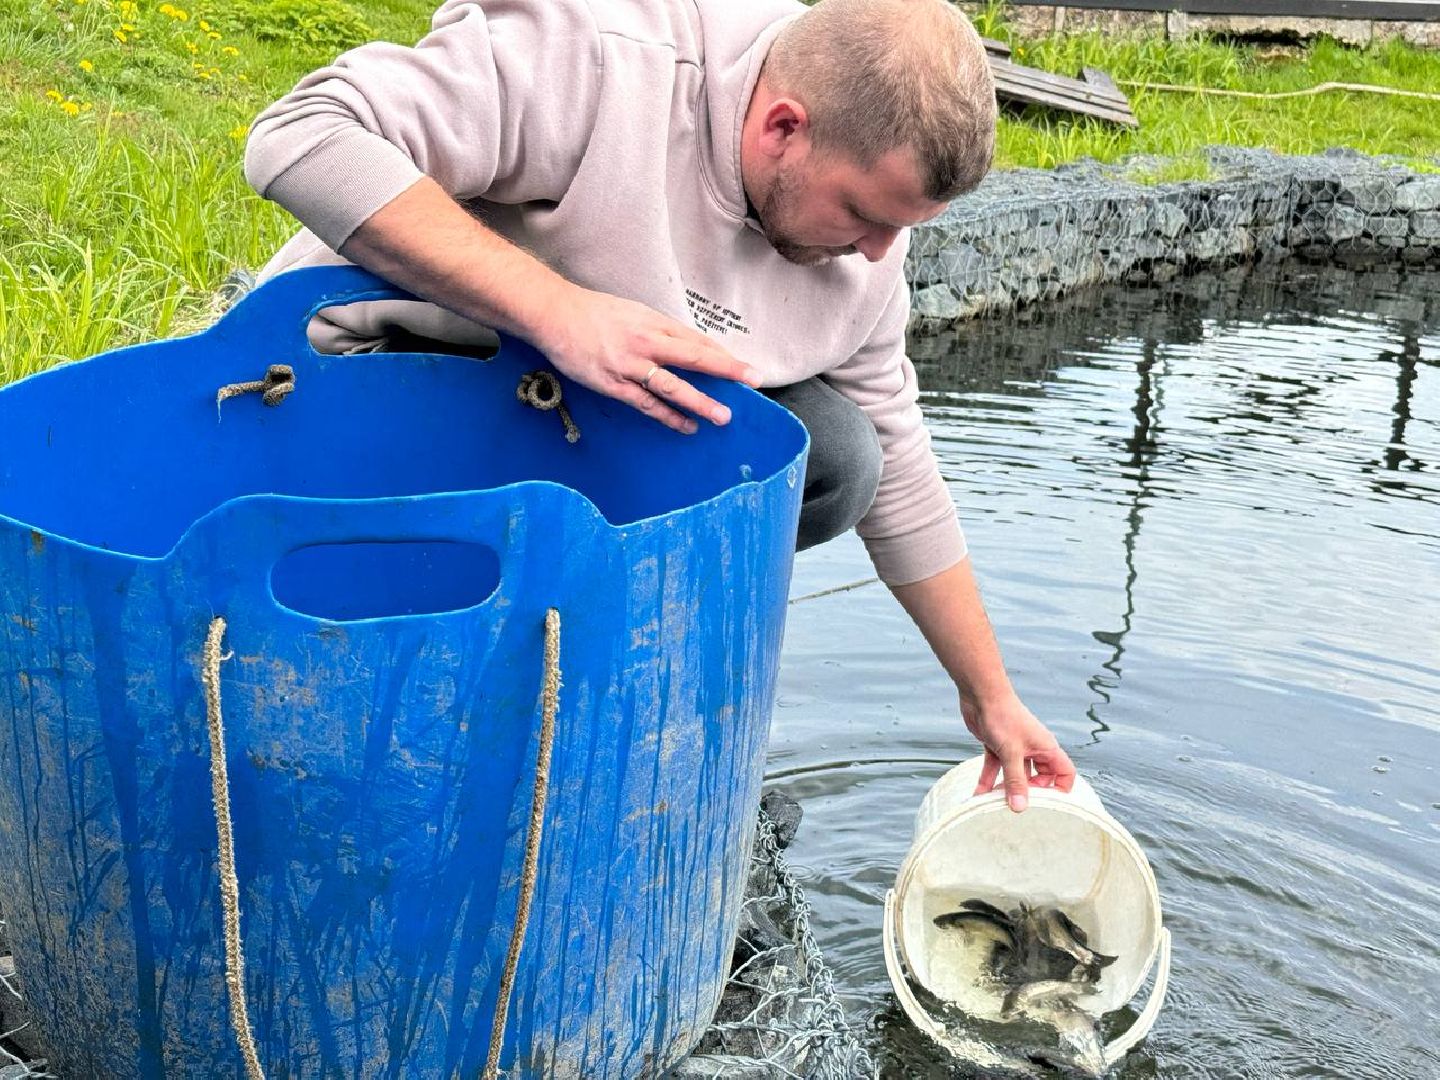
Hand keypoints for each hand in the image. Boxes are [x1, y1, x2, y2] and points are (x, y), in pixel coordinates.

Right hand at [530, 284, 761, 433]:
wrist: (555, 315)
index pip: (696, 341)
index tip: (746, 367)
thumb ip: (658, 331)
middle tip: (752, 381)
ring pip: (673, 387)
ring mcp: (631, 365)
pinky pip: (647, 404)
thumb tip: (684, 348)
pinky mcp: (614, 384)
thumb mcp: (633, 313)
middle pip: (694, 357)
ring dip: (700, 402)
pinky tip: (686, 426)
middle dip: (727, 369)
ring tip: (723, 416)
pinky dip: (668, 416)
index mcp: (653, 322)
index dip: (723, 355)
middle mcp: (647, 342)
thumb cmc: (594, 313)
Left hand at [961, 692, 1075, 813]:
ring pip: (1015, 774)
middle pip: (1039, 778)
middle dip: (1029, 793)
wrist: (981, 694)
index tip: (1047, 805)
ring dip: (1006, 789)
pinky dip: (988, 779)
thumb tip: (1020, 807)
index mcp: (1046, 748)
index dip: (1060, 789)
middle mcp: (1033, 749)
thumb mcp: (1011, 752)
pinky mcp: (997, 745)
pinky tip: (979, 794)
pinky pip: (996, 767)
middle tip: (1017, 807)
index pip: (1064, 773)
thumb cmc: (1003, 716)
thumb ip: (1015, 780)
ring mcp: (1015, 748)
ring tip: (995, 807)